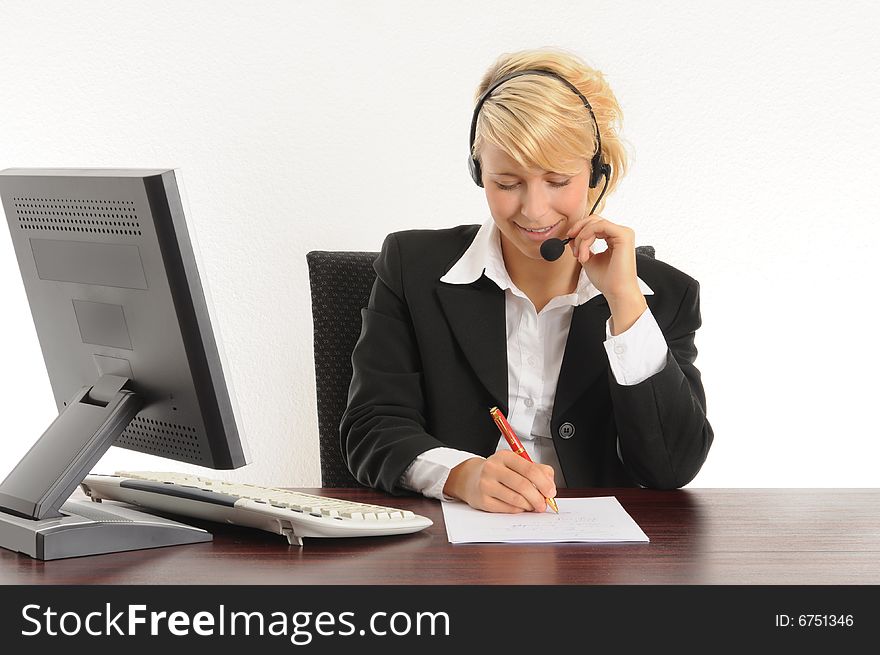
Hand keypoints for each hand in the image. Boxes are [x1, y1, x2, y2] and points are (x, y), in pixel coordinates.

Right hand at [443, 451, 555, 512]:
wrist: (471, 479)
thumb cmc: (498, 472)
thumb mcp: (516, 464)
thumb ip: (538, 470)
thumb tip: (550, 485)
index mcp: (505, 456)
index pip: (530, 469)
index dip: (544, 483)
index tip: (551, 492)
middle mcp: (493, 468)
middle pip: (523, 485)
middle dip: (538, 498)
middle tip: (543, 504)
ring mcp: (486, 484)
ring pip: (516, 499)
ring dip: (529, 506)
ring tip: (532, 505)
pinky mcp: (483, 500)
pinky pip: (507, 509)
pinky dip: (518, 510)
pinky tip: (519, 507)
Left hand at [566, 214, 646, 333]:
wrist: (617, 292)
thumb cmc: (607, 280)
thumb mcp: (588, 259)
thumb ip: (582, 246)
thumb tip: (572, 237)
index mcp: (614, 238)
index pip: (594, 224)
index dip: (579, 230)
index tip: (569, 240)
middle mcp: (620, 233)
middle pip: (594, 219)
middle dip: (578, 231)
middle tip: (572, 247)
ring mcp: (623, 233)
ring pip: (594, 223)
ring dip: (581, 238)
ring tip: (581, 256)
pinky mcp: (623, 235)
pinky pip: (599, 226)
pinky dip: (587, 237)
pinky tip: (584, 252)